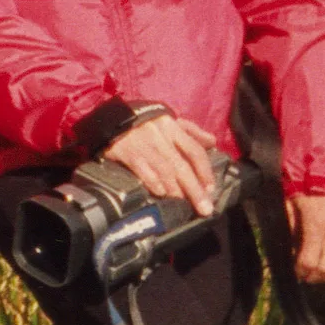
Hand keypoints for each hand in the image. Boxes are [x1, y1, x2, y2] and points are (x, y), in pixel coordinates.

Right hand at [103, 115, 218, 215]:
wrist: (111, 116)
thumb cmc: (145, 121)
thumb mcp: (169, 120)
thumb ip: (191, 130)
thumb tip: (212, 141)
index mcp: (172, 127)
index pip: (194, 150)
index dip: (205, 172)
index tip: (211, 189)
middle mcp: (159, 136)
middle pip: (181, 166)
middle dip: (195, 190)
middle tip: (204, 208)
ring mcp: (142, 144)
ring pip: (164, 171)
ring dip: (176, 190)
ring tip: (183, 203)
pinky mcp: (126, 152)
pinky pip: (143, 171)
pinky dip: (154, 183)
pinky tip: (161, 193)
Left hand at [287, 194, 324, 281]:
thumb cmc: (305, 179)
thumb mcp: (289, 199)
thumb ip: (291, 224)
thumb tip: (291, 246)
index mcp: (315, 221)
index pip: (310, 258)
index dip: (302, 269)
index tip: (296, 272)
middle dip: (316, 276)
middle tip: (306, 276)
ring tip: (320, 272)